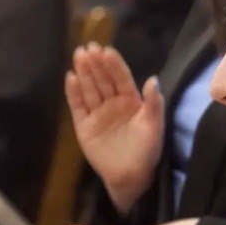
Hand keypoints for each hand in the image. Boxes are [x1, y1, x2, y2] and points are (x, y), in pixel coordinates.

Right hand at [65, 45, 162, 213]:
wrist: (131, 177)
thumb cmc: (147, 151)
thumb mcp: (155, 127)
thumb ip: (154, 103)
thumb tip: (153, 79)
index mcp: (131, 101)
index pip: (121, 78)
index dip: (114, 65)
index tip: (107, 50)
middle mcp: (113, 103)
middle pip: (103, 80)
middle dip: (96, 64)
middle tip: (88, 47)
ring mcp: (97, 113)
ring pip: (89, 89)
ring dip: (84, 72)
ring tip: (79, 56)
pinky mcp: (84, 125)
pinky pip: (78, 106)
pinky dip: (73, 92)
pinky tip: (70, 77)